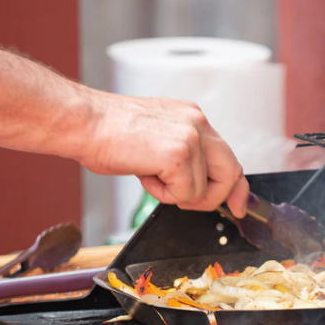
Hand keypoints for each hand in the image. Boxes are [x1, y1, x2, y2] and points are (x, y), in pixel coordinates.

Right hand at [80, 92, 248, 217]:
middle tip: (190, 203)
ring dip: (175, 194)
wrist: (85, 122)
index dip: (237, 187)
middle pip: (231, 173)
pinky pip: (185, 194)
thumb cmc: (109, 132)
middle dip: (213, 198)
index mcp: (192, 118)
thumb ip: (183, 155)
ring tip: (149, 174)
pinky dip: (163, 195)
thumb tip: (195, 182)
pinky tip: (145, 174)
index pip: (229, 157)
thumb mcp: (157, 137)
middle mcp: (197, 124)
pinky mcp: (180, 155)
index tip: (240, 206)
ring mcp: (191, 138)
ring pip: (203, 190)